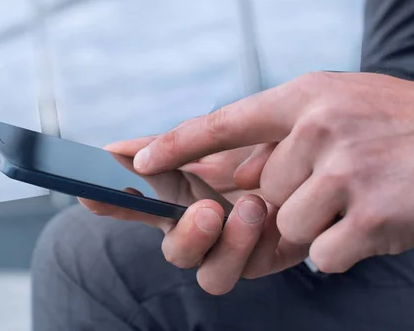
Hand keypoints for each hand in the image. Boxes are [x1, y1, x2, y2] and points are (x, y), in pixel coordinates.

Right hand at [80, 135, 308, 294]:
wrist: (325, 148)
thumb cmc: (266, 141)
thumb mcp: (219, 136)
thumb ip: (172, 144)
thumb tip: (111, 149)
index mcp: (184, 198)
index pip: (137, 208)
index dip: (111, 204)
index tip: (89, 194)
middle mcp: (206, 229)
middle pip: (178, 254)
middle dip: (188, 237)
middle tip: (207, 209)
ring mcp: (239, 247)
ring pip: (213, 276)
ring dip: (229, 246)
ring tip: (255, 206)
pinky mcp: (274, 257)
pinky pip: (258, 266)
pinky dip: (264, 242)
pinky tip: (279, 211)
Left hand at [132, 71, 413, 272]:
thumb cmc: (395, 130)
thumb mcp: (335, 110)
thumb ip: (277, 141)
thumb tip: (217, 178)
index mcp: (302, 98)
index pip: (222, 122)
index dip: (176, 143)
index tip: (135, 157)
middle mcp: (316, 127)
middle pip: (258, 193)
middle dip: (285, 203)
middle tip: (336, 182)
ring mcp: (342, 170)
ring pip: (287, 226)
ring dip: (319, 225)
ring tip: (364, 194)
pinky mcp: (367, 216)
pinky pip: (322, 255)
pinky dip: (346, 248)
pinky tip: (378, 219)